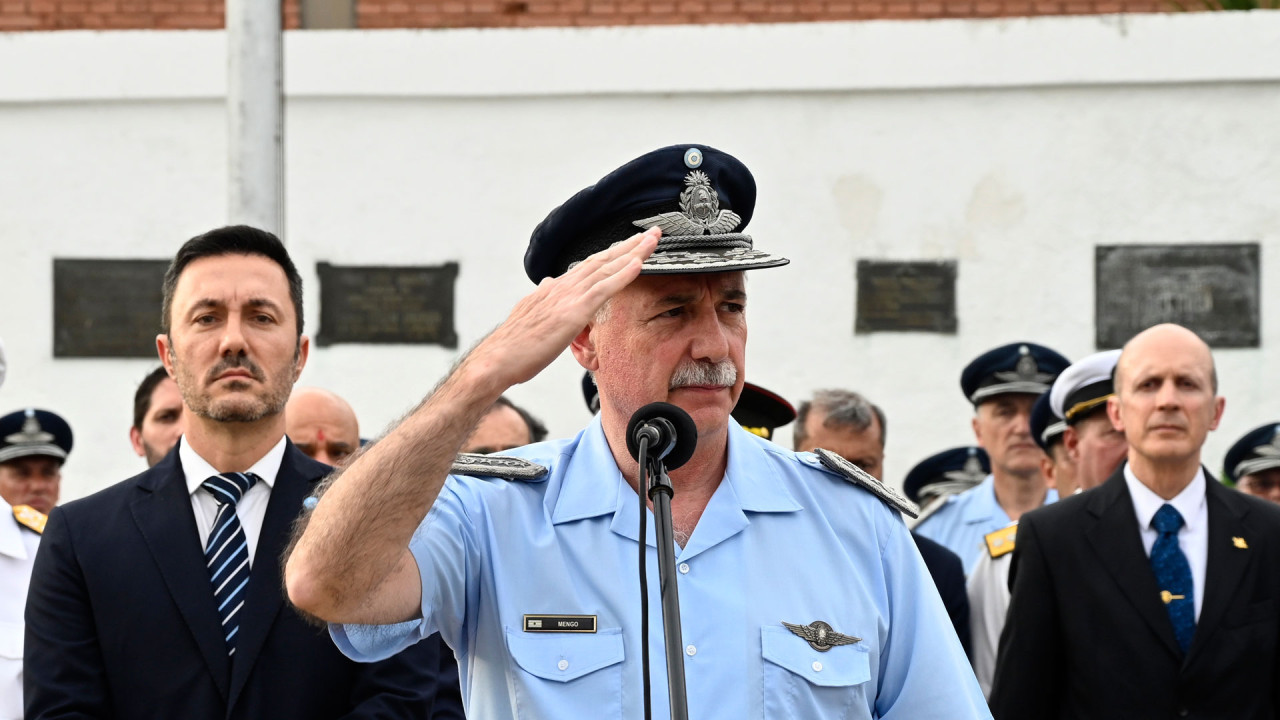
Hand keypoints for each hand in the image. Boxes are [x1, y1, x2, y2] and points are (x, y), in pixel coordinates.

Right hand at [466, 228, 659, 388]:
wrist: (498, 358)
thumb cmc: (513, 344)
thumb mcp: (529, 313)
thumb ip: (542, 296)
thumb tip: (547, 282)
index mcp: (555, 288)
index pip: (589, 266)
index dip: (612, 254)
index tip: (631, 244)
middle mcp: (563, 286)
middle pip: (602, 260)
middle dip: (629, 245)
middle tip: (653, 233)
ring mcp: (568, 297)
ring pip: (606, 268)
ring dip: (633, 252)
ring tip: (654, 240)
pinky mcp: (573, 311)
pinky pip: (604, 289)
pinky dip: (623, 274)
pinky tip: (640, 263)